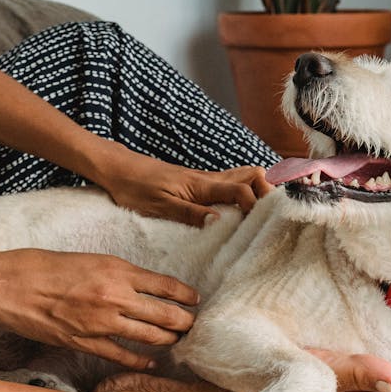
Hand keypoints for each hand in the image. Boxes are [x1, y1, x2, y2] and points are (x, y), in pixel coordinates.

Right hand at [0, 249, 197, 368]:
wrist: (8, 284)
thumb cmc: (44, 266)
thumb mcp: (89, 258)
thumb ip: (118, 273)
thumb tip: (141, 285)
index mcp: (117, 269)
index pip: (166, 285)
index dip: (186, 295)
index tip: (195, 300)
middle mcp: (114, 296)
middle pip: (165, 314)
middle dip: (185, 322)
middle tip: (194, 325)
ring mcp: (101, 322)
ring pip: (150, 337)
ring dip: (169, 340)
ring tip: (179, 341)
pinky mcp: (84, 342)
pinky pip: (121, 355)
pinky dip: (140, 360)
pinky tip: (152, 361)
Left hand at [92, 150, 273, 227]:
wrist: (118, 168)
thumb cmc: (134, 187)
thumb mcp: (158, 206)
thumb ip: (189, 214)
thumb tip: (219, 222)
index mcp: (201, 185)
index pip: (242, 189)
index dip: (257, 204)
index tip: (263, 223)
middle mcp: (208, 179)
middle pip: (253, 175)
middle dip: (269, 191)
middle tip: (272, 214)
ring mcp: (205, 179)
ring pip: (244, 176)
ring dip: (259, 189)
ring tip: (264, 213)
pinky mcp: (199, 182)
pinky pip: (230, 182)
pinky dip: (244, 191)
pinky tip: (243, 208)